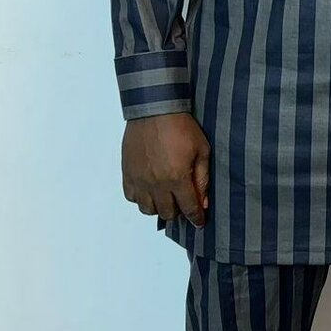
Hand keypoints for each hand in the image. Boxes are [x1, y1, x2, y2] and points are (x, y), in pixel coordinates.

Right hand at [122, 113, 210, 227]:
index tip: (199, 221)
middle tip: (183, 203)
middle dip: (179, 211)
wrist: (155, 110)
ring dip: (159, 207)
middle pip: (167, 213)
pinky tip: (149, 190)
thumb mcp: (201, 150)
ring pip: (148, 209)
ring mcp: (139, 180)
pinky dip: (141, 198)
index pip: (188, 208)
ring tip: (166, 197)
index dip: (196, 217)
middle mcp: (156, 184)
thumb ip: (202, 179)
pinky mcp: (127, 173)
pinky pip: (131, 197)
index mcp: (177, 178)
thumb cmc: (182, 127)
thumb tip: (203, 202)